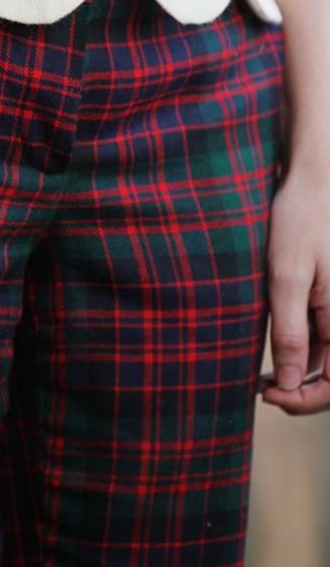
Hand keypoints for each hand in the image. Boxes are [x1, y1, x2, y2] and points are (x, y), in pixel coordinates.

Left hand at [259, 158, 329, 413]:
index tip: (268, 395)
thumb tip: (290, 385)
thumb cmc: (300, 222)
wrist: (312, 181)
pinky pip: (319, 333)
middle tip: (260, 390)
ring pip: (324, 356)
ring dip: (297, 371)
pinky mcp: (327, 296)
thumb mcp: (287, 277)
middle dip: (299, 390)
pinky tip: (270, 345)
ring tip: (259, 375)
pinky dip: (298, 346)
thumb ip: (291, 331)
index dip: (305, 401)